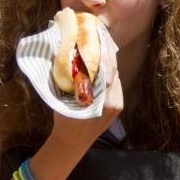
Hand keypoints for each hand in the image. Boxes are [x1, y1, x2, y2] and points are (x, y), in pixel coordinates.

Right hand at [51, 28, 121, 148]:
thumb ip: (68, 79)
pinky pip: (116, 85)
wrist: (72, 142)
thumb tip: (65, 54)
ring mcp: (117, 105)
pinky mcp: (119, 106)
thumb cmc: (62, 119)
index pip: (105, 70)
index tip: (98, 37)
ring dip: (109, 63)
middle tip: (100, 36)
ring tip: (101, 46)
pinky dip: (110, 74)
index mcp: (98, 101)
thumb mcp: (61, 98)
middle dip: (107, 53)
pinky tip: (103, 65)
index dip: (103, 52)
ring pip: (116, 77)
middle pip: (113, 71)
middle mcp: (112, 102)